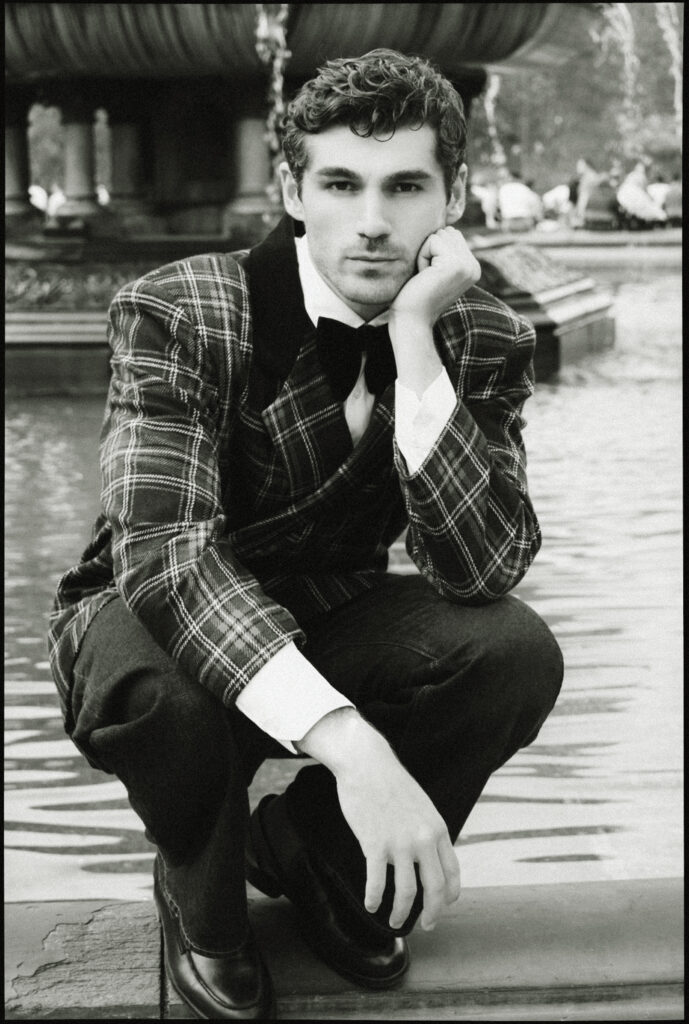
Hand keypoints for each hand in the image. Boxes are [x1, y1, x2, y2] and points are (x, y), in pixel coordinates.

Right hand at [336, 751, 460, 929]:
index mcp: (438, 829)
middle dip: (432, 914)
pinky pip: (376, 882)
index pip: (452, 872)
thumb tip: (428, 856)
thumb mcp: (422, 806)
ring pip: (406, 892)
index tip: (442, 906)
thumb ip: (427, 831)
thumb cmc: (391, 783)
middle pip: (434, 888)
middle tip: (425, 926)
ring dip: (400, 913)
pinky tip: (370, 905)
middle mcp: (423, 839)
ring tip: (394, 921)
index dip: (449, 895)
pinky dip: (373, 898)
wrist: (367, 764)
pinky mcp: (374, 844)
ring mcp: (399, 843)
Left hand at [390, 226, 480, 329]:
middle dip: (430, 250)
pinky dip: (421, 257)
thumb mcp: (436, 270)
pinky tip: (424, 276)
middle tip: (427, 277)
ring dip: (425, 253)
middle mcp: (473, 266)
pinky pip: (432, 241)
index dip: (434, 251)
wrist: (412, 320)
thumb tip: (446, 227)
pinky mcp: (455, 265)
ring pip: (440, 235)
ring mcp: (467, 265)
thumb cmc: (416, 296)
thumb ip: (445, 251)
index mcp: (472, 268)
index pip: (452, 235)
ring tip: (426, 277)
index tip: (431, 277)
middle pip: (447, 232)